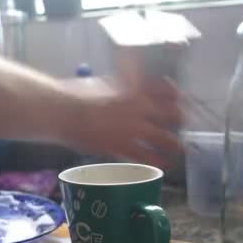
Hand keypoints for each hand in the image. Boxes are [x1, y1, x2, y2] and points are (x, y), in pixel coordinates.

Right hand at [65, 77, 182, 167]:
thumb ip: (121, 81)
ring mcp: (135, 128)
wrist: (64, 111)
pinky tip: (164, 165)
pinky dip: (159, 162)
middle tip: (178, 126)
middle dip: (178, 121)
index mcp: (136, 87)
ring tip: (177, 151)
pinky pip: (149, 157)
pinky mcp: (125, 147)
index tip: (175, 99)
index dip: (174, 95)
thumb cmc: (78, 93)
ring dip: (175, 146)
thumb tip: (128, 77)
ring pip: (166, 139)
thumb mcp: (105, 81)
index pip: (167, 89)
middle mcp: (141, 107)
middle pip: (174, 115)